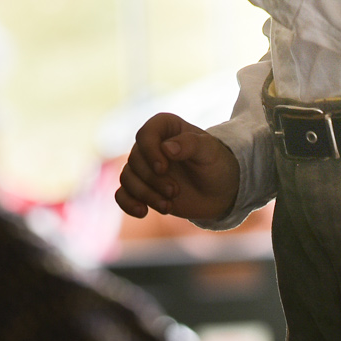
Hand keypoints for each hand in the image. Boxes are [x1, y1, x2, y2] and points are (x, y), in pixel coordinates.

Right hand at [114, 113, 238, 222]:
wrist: (219, 190)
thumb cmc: (216, 163)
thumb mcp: (209, 151)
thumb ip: (190, 144)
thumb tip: (166, 148)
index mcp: (165, 127)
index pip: (145, 134)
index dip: (150, 152)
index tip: (163, 168)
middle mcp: (150, 145)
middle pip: (135, 160)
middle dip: (153, 180)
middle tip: (174, 191)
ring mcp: (144, 167)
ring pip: (127, 178)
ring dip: (145, 194)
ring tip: (167, 206)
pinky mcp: (141, 188)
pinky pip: (122, 194)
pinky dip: (128, 204)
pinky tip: (143, 212)